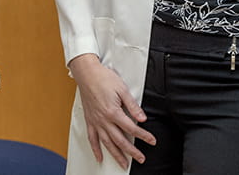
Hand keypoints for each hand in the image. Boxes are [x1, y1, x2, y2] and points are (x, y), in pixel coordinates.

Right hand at [68, 54, 155, 168]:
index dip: (143, 136)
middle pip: (120, 140)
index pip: (132, 128)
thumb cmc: (103, 78)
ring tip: (124, 164)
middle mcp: (103, 120)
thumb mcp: (122, 89)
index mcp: (113, 112)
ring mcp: (95, 122)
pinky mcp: (89, 121)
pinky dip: (96, 150)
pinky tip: (100, 157)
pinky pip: (92, 139)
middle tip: (140, 158)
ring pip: (107, 143)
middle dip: (132, 151)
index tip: (151, 141)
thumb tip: (142, 118)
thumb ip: (132, 105)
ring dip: (116, 155)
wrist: (87, 73)